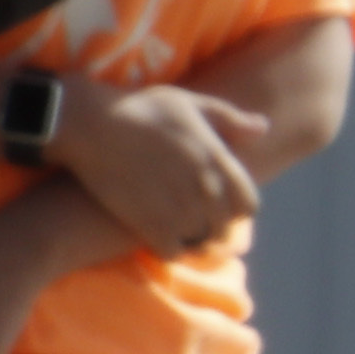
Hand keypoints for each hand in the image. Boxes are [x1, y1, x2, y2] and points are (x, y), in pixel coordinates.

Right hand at [55, 77, 266, 254]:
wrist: (89, 122)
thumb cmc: (138, 107)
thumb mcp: (188, 102)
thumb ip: (229, 118)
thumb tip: (264, 128)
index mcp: (219, 161)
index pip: (248, 204)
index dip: (234, 209)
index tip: (213, 204)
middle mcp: (206, 188)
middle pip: (223, 227)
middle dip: (209, 226)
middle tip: (186, 218)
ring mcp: (180, 208)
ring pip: (199, 241)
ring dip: (187, 238)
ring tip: (169, 226)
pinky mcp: (151, 223)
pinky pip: (172, 251)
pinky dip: (165, 247)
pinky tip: (150, 233)